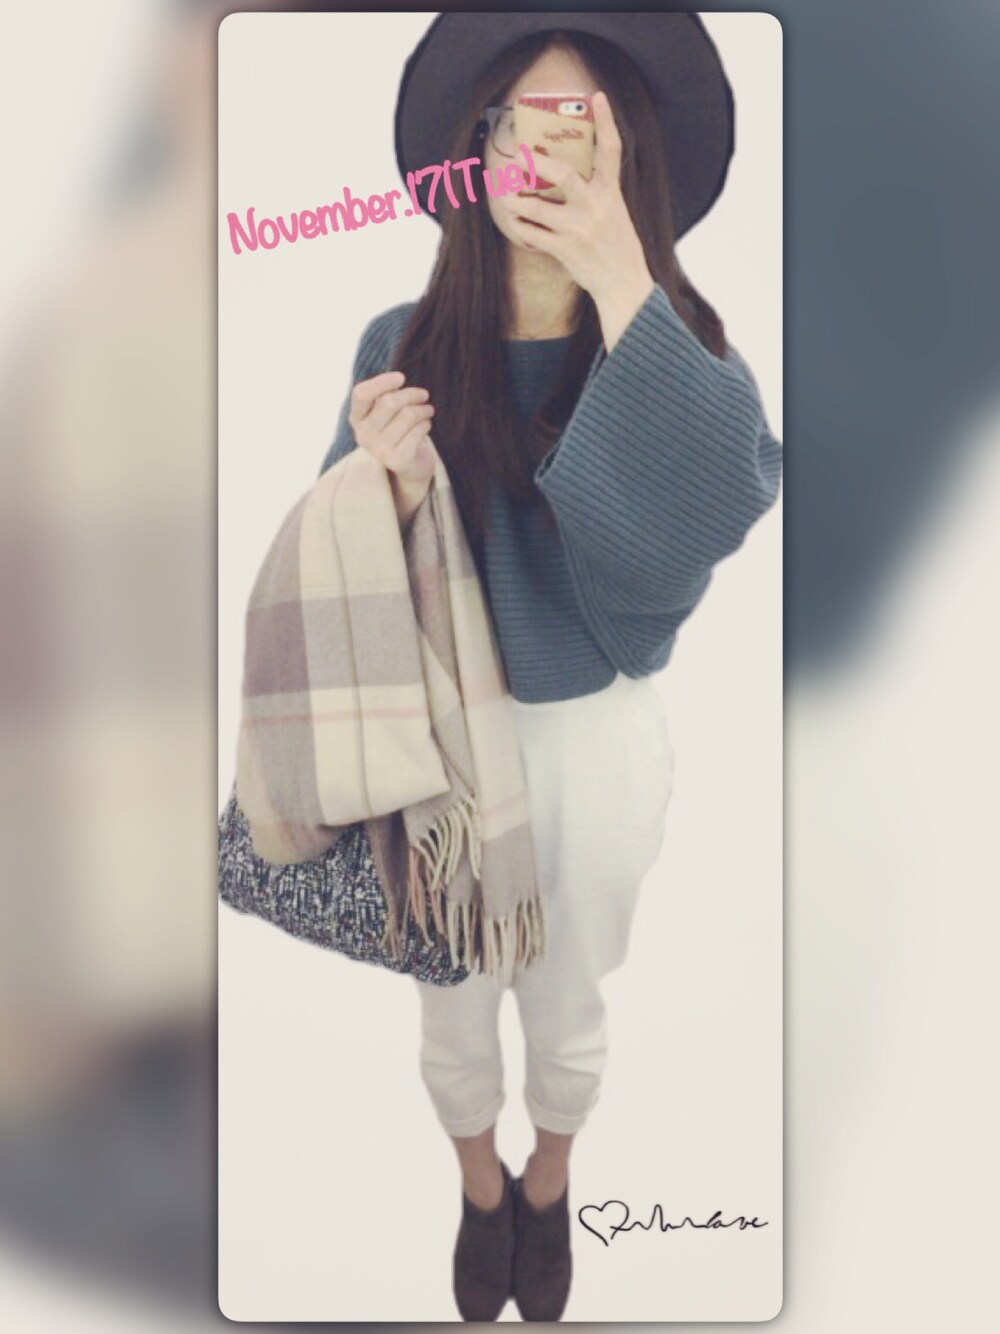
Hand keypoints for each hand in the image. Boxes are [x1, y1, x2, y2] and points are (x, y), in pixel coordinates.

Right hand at [348, 371, 438, 524]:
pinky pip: (418, 431)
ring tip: (428, 410)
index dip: (381, 382)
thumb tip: (398, 380)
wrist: (409, 465)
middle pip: (390, 402)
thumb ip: (387, 395)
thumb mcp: (387, 411)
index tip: (401, 378)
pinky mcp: (397, 461)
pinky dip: (426, 424)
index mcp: (357, 418)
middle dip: (412, 394)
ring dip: (423, 409)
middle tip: (424, 395)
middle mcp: (363, 435)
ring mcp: (378, 450)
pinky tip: (426, 426)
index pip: (361, 394)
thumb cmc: (398, 428)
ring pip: (408, 415)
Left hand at [500, 91, 655, 349]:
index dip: (605, 120)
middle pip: (563, 174)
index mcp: (611, 193)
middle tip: (520, 156)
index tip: (596, 97)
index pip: (611, 149)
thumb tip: (568, 176)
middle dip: (538, 164)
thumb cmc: (618, 248)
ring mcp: (578, 228)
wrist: (624, 285)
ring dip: (518, 202)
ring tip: (507, 197)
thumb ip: (597, 193)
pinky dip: (522, 228)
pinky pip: (534, 235)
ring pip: (539, 208)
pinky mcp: (565, 249)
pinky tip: (517, 225)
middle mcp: (595, 206)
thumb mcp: (616, 213)